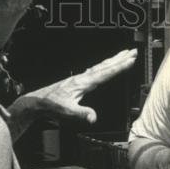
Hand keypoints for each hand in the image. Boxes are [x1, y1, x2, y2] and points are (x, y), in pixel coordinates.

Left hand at [11, 48, 137, 124]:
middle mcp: (82, 78)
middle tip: (132, 51)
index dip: (120, 67)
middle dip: (120, 59)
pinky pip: (95, 71)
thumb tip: (93, 117)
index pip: (106, 73)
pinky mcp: (77, 81)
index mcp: (83, 83)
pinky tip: (104, 67)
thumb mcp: (67, 111)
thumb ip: (81, 113)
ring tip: (123, 55)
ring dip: (113, 61)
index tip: (131, 59)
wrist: (37, 102)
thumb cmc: (51, 106)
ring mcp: (80, 78)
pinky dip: (103, 67)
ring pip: (100, 67)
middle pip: (105, 66)